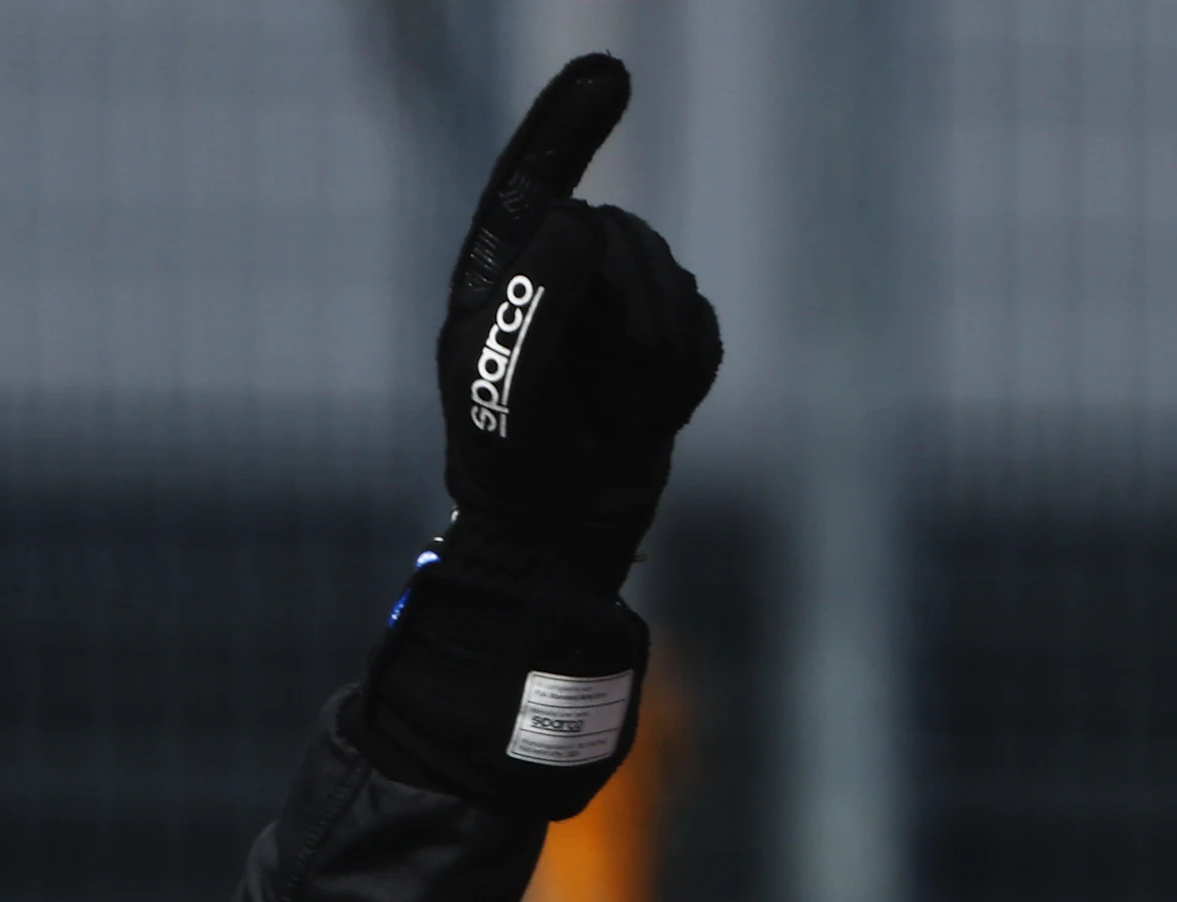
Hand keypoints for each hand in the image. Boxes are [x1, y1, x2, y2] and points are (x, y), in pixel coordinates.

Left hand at [436, 55, 721, 592]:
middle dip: (625, 309)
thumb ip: (533, 303)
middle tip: (598, 389)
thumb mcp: (505, 391)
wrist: (560, 539)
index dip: (565, 126)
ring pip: (667, 278)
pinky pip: (701, 328)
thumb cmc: (514, 467)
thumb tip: (577, 216)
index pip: (526, 186)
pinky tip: (647, 416)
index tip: (611, 71)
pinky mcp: (660, 340)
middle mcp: (551, 281)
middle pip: (620, 236)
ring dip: (652, 351)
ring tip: (615, 410)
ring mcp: (609, 308)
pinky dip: (683, 375)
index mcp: (493, 282)